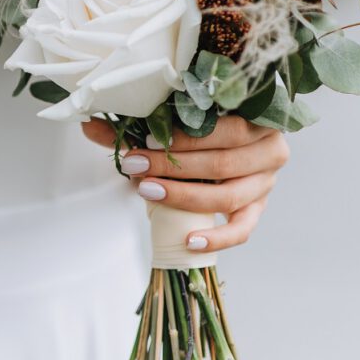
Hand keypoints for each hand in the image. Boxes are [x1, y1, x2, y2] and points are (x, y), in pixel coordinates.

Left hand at [82, 117, 289, 251]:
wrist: (229, 145)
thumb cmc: (201, 129)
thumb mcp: (177, 122)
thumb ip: (137, 124)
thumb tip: (89, 126)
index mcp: (257, 118)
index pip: (222, 130)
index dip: (182, 139)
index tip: (143, 142)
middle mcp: (269, 150)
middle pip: (220, 163)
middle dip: (172, 166)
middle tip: (134, 165)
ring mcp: (266, 183)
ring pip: (227, 197)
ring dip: (182, 196)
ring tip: (147, 191)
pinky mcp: (258, 209)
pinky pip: (242, 230)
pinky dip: (216, 238)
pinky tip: (190, 241)